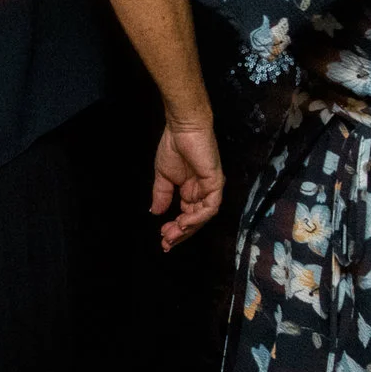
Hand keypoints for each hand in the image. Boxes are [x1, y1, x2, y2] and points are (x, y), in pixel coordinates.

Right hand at [150, 118, 224, 250]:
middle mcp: (202, 192)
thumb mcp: (163, 176)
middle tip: (166, 243)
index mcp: (191, 190)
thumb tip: (155, 212)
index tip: (163, 239)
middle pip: (195, 220)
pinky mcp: (216, 183)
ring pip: (202, 217)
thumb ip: (162, 195)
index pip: (186, 216)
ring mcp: (210, 188)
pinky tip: (183, 223)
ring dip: (187, 228)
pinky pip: (210, 206)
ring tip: (172, 235)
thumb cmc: (173, 146)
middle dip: (181, 234)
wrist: (182, 128)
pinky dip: (197, 217)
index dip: (176, 229)